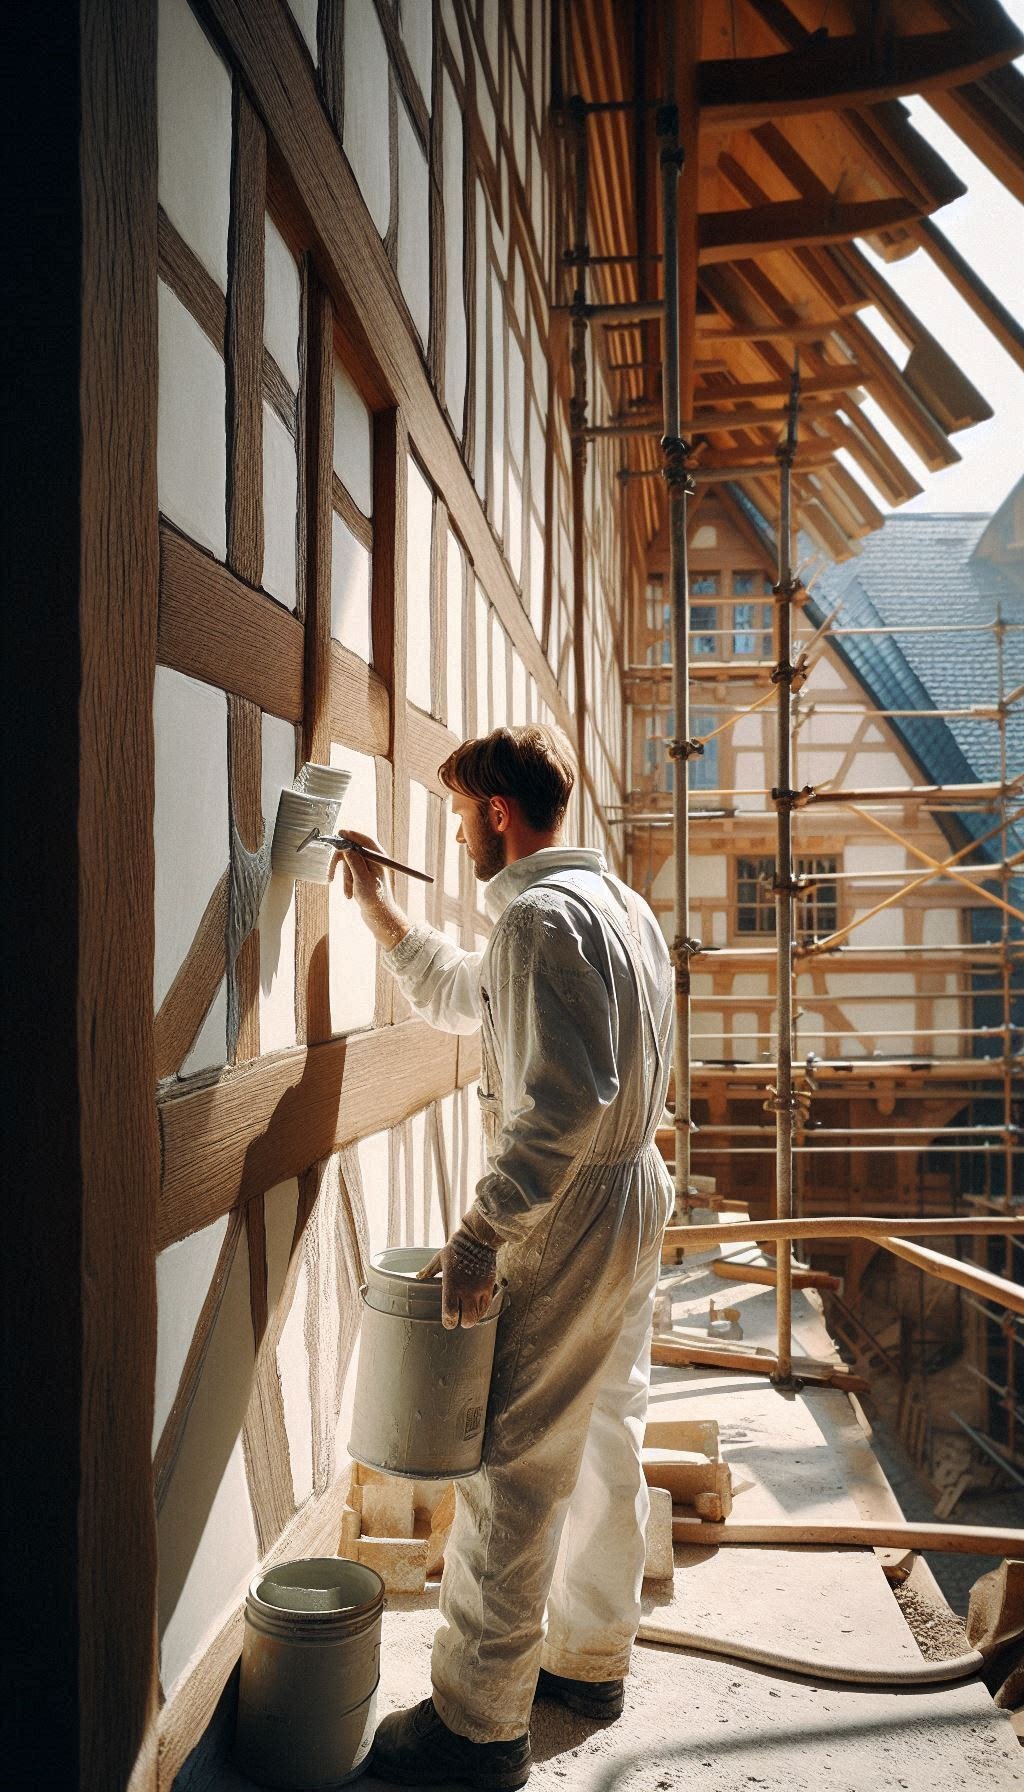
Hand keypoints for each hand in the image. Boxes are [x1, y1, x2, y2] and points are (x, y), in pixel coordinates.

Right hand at [329, 829, 408, 949]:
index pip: (365, 840)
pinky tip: (349, 895)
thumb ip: (354, 861)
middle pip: (354, 851)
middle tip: (330, 875)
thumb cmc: (373, 899)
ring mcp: (370, 869)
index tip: (339, 833)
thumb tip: (346, 847)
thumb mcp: (362, 879)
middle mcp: (375, 861)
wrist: (379, 917)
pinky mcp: (364, 877)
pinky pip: (350, 873)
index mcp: (379, 858)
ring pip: (350, 864)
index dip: (352, 835)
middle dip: (342, 864)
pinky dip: (347, 883)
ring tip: (348, 893)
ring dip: (345, 878)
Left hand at [418, 1221, 498, 1329]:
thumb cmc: (456, 1249)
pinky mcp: (489, 1287)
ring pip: (478, 1315)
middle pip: (467, 1319)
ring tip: (468, 1315)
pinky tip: (477, 1309)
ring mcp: (479, 1290)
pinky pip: (486, 1306)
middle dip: (463, 1323)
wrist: (478, 1240)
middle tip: (460, 1321)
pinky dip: (481, 1311)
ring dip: (473, 1317)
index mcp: (451, 1284)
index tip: (448, 1322)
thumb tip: (418, 1276)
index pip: (450, 1312)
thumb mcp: (439, 1259)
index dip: (449, 1322)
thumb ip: (429, 1270)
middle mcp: (466, 1290)